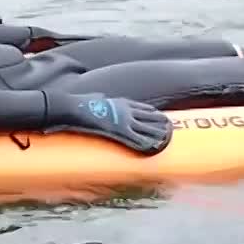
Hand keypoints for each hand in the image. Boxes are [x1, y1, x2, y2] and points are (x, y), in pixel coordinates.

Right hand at [41, 92, 172, 155]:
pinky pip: (140, 140)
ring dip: (161, 134)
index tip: (161, 117)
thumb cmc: (80, 102)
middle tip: (171, 129)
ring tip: (169, 138)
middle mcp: (127, 111)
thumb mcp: (94, 96)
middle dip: (161, 123)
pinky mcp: (120, 133)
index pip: (144, 108)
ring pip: (150, 128)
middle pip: (151, 117)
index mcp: (121, 102)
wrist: (73, 107)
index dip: (154, 113)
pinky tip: (157, 148)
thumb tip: (99, 97)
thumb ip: (100, 98)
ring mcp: (125, 122)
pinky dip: (150, 144)